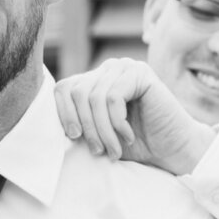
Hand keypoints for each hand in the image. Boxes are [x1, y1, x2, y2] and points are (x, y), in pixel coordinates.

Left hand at [53, 58, 215, 175]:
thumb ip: (77, 123)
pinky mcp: (140, 73)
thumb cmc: (134, 145)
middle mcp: (107, 70)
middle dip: (85, 127)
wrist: (172, 151)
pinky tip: (128, 136)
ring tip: (114, 149)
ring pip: (94, 97)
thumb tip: (46, 126)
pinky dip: (117, 122)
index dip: (62, 114)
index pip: (63, 88)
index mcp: (94, 81)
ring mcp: (124, 67)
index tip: (73, 139)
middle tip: (99, 151)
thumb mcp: (97, 134)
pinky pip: (113, 96)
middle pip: (76, 92)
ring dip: (102, 130)